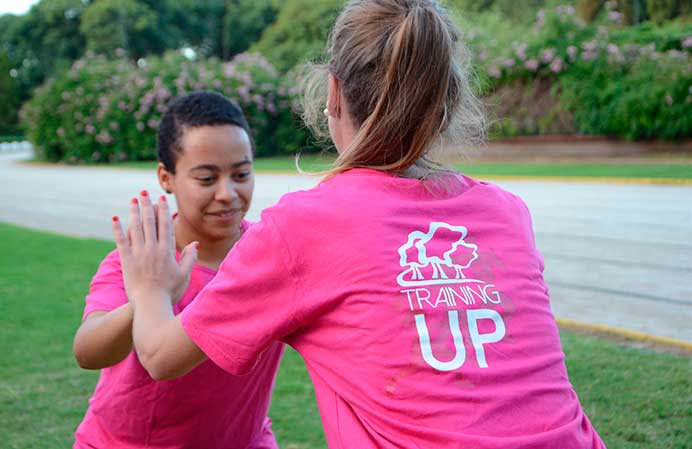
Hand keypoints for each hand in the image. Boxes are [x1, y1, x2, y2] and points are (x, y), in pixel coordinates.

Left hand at [112, 191, 197, 305]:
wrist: (150, 305)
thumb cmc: (170, 292)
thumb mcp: (184, 275)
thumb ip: (189, 257)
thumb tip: (195, 243)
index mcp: (167, 251)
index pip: (165, 226)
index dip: (163, 211)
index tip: (161, 199)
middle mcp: (152, 249)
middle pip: (150, 223)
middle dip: (147, 206)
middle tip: (144, 193)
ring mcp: (139, 254)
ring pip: (136, 228)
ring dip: (134, 212)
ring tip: (132, 200)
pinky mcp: (127, 261)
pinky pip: (121, 241)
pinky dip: (118, 229)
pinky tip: (116, 219)